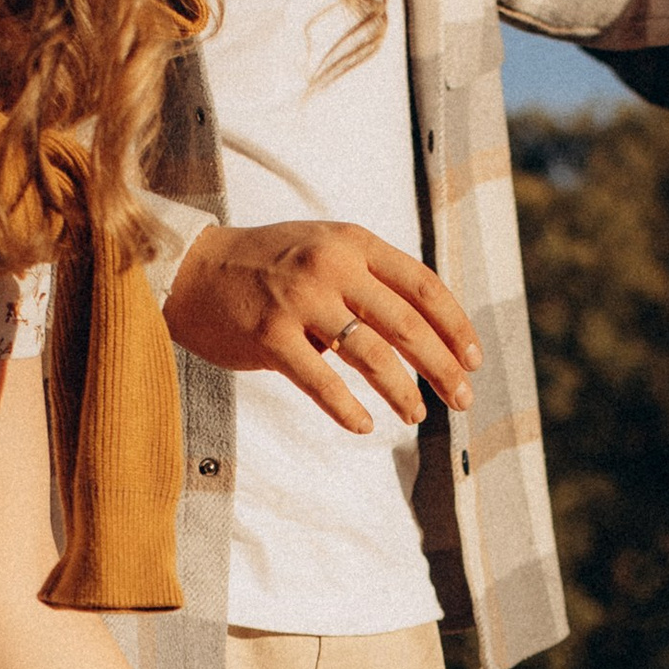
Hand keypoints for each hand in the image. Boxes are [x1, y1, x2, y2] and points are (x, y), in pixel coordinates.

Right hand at [164, 220, 480, 435]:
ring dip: (402, 392)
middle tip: (463, 399)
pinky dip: (346, 409)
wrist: (193, 270)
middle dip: (442, 367)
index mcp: (354, 242)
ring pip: (370, 355)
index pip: (422, 285)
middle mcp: (331, 265)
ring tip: (416, 415)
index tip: (474, 360)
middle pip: (405, 323)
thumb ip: (372, 278)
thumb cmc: (269, 268)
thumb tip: (432, 332)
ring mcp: (299, 299)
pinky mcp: (269, 334)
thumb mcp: (327, 251)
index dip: (455, 326)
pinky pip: (320, 381)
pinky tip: (363, 426)